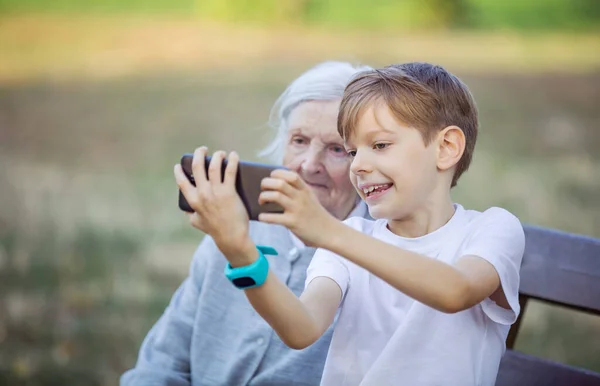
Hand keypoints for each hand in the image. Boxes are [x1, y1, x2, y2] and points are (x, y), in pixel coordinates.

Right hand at [175, 147, 254, 262]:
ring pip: (213, 166)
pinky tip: (234, 155)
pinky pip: (230, 171)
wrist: (231, 236)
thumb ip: (190, 213)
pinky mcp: (229, 192)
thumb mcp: (196, 222)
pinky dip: (232, 160)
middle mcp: (203, 194)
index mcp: (193, 200)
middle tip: (203, 149)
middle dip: (199, 154)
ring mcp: (216, 192)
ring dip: (216, 156)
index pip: (181, 181)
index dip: (179, 170)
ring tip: (219, 153)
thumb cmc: (214, 229)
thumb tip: (187, 207)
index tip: (179, 164)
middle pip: (197, 166)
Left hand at [258, 169, 338, 247]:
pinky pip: (273, 217)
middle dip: (266, 183)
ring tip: (262, 202)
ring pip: (275, 196)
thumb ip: (297, 192)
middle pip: (279, 183)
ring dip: (263, 197)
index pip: (290, 175)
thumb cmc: (316, 216)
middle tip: (263, 189)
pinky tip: (262, 217)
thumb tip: (276, 187)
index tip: (271, 178)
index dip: (277, 173)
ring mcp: (297, 210)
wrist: (330, 233)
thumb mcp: (310, 199)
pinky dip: (263, 217)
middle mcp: (301, 197)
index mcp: (305, 190)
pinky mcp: (293, 223)